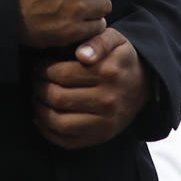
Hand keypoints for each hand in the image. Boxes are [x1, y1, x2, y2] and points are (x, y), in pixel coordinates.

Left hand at [32, 25, 147, 149]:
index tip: (39, 66)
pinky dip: (47, 132)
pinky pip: (67, 141)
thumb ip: (97, 40)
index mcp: (108, 72)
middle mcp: (107, 100)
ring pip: (58, 121)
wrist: (145, 86)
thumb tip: (81, 54)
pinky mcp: (101, 137)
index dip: (43, 70)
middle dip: (39, 88)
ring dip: (40, 110)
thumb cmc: (120, 59)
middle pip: (57, 97)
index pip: (61, 74)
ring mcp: (104, 122)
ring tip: (37, 98)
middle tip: (36, 81)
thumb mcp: (114, 40)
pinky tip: (41, 119)